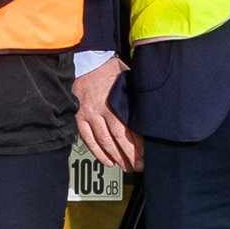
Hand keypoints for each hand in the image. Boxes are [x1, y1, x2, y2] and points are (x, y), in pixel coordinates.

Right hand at [74, 56, 140, 172]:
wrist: (86, 62)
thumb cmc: (109, 70)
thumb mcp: (128, 81)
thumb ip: (135, 99)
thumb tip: (150, 114)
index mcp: (117, 101)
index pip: (130, 128)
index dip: (139, 145)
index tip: (147, 155)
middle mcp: (102, 109)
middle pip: (118, 138)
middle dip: (130, 155)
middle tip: (138, 166)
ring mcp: (89, 115)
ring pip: (103, 141)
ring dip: (115, 156)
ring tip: (125, 166)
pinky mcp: (79, 117)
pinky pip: (88, 139)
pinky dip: (98, 152)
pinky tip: (107, 160)